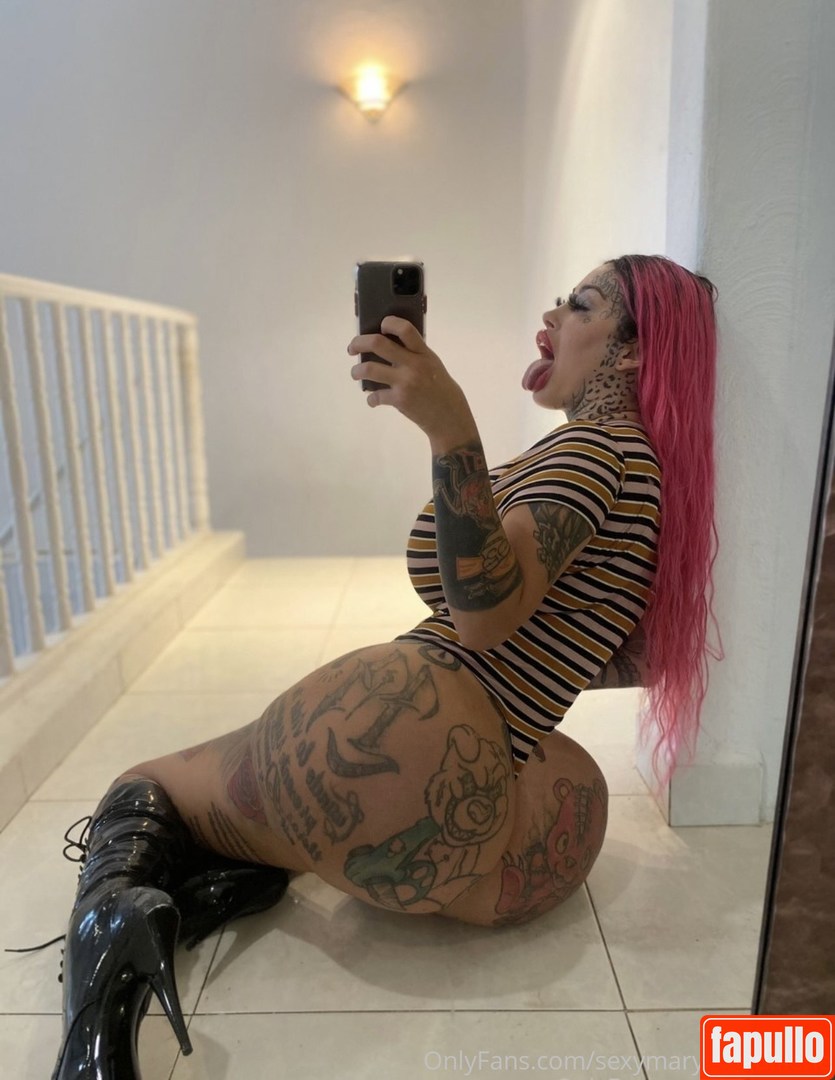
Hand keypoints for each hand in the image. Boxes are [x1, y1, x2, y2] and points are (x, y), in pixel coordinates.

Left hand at [347, 316, 475, 443]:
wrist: (449, 418)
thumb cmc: (441, 389)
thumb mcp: (433, 365)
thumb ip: (415, 355)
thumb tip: (388, 346)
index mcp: (423, 353)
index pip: (404, 329)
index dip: (388, 323)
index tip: (380, 326)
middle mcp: (413, 364)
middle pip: (378, 344)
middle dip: (358, 343)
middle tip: (352, 348)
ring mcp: (405, 382)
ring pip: (369, 369)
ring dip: (356, 371)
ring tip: (356, 373)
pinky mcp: (399, 400)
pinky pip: (375, 396)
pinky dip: (371, 399)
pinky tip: (373, 400)